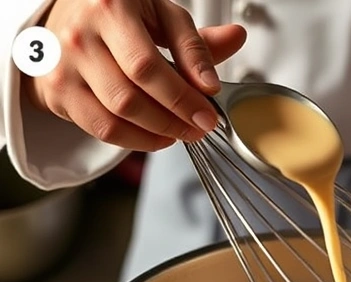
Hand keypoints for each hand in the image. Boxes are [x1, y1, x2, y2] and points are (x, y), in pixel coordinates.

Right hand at [22, 0, 246, 151]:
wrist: (67, 13)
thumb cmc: (121, 12)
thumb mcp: (161, 14)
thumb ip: (195, 37)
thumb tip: (235, 40)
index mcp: (109, 9)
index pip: (147, 67)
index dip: (181, 97)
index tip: (208, 115)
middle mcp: (79, 38)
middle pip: (130, 98)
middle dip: (173, 121)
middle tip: (199, 128)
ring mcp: (63, 67)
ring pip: (115, 118)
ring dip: (156, 134)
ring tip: (181, 132)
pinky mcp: (56, 92)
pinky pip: (100, 129)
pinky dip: (134, 140)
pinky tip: (156, 136)